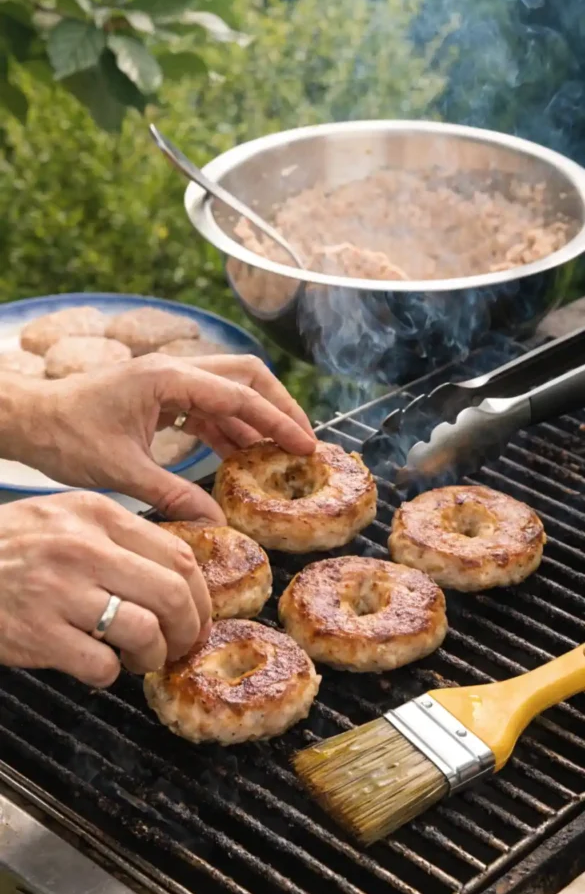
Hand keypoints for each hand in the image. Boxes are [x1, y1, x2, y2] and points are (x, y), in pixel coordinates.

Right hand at [0, 492, 211, 685]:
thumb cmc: (9, 548)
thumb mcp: (65, 518)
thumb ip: (118, 537)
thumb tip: (178, 575)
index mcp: (98, 515)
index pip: (178, 555)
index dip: (200, 596)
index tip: (197, 616)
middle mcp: (83, 548)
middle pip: (172, 595)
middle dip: (187, 630)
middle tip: (179, 645)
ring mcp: (60, 592)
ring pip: (144, 632)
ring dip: (152, 656)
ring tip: (139, 659)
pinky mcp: (39, 634)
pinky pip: (102, 666)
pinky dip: (109, 674)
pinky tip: (96, 666)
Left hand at [18, 354, 315, 518]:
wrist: (28, 420)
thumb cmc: (65, 437)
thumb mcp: (122, 472)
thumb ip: (174, 496)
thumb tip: (217, 523)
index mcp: (168, 378)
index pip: (240, 396)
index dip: (278, 421)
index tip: (306, 447)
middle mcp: (174, 370)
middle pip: (247, 376)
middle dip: (279, 407)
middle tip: (303, 443)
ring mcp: (168, 380)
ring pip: (230, 391)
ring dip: (255, 420)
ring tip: (279, 457)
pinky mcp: (161, 395)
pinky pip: (207, 408)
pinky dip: (228, 430)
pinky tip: (240, 459)